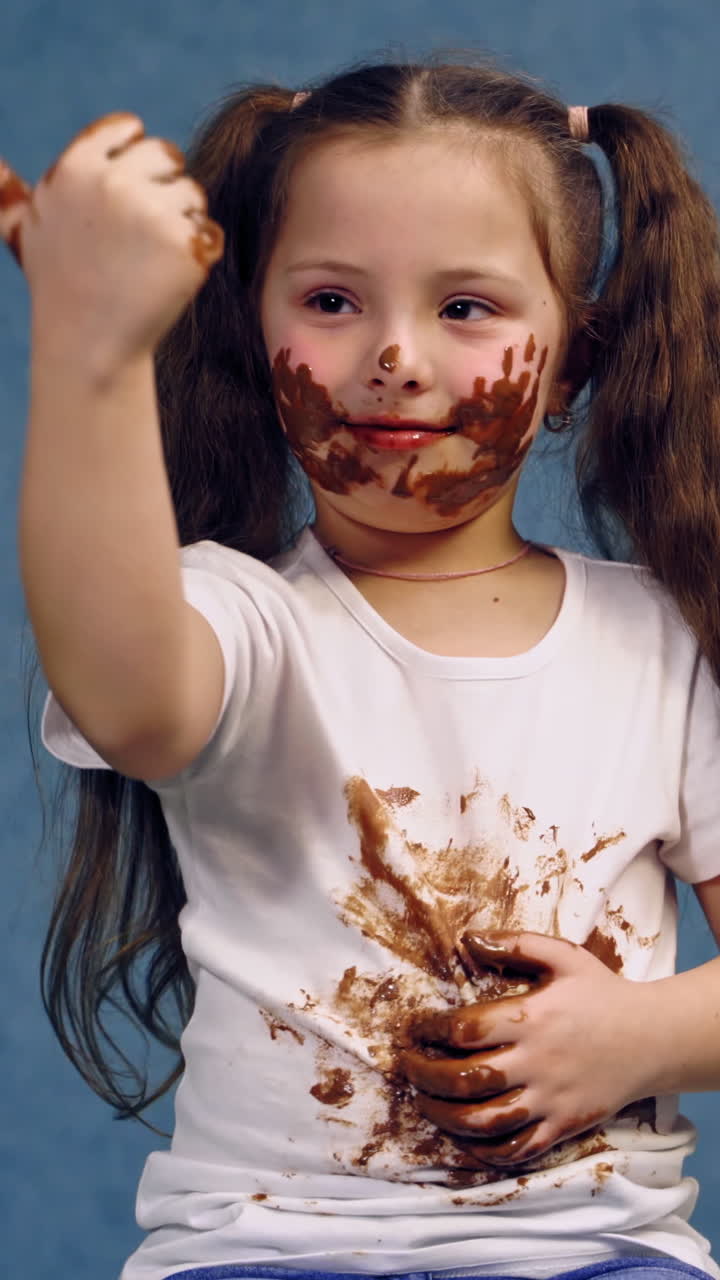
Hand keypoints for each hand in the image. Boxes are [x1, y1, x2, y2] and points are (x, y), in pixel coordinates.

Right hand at [0, 114, 222, 367]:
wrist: (90, 346)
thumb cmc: (59, 289)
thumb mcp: (28, 233)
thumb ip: (9, 195)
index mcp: (76, 166)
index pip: (129, 130)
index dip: (135, 163)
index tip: (125, 201)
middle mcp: (112, 181)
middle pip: (167, 155)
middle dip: (162, 187)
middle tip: (141, 237)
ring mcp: (151, 211)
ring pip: (192, 194)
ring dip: (181, 223)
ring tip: (149, 261)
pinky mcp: (184, 243)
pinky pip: (209, 232)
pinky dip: (198, 255)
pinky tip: (168, 278)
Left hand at [400, 931, 653, 1166]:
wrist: (652, 1038)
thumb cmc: (600, 992)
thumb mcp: (562, 955)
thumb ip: (514, 944)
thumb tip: (467, 938)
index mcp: (530, 1018)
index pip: (463, 1030)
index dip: (428, 1031)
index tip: (411, 1029)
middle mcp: (536, 1062)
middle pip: (465, 1080)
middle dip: (424, 1076)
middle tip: (404, 1067)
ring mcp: (549, 1099)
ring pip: (484, 1121)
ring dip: (442, 1116)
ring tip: (421, 1102)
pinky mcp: (562, 1126)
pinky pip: (516, 1149)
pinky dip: (482, 1151)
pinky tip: (461, 1139)